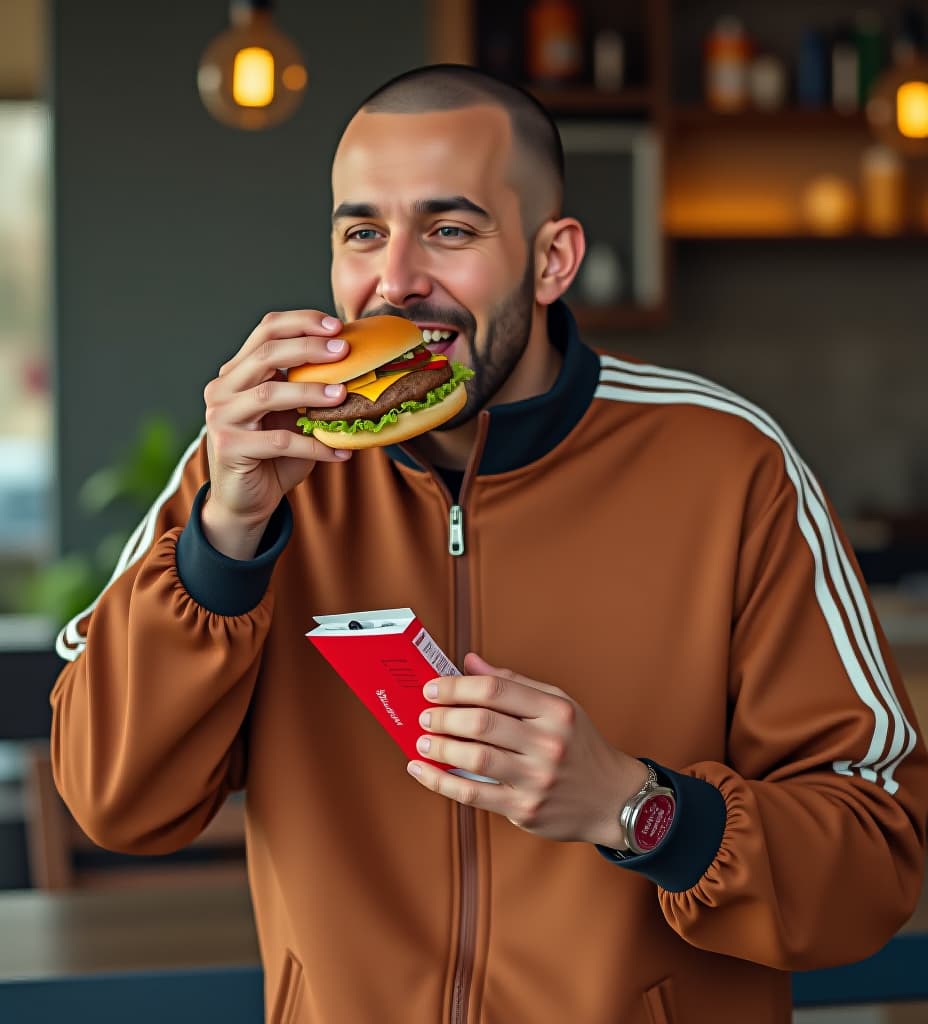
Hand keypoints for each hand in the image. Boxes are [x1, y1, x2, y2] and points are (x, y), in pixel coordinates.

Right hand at [201, 310, 351, 557]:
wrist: (245, 501)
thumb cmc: (273, 456)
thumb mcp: (292, 417)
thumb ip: (308, 391)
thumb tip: (356, 370)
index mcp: (237, 372)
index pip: (267, 331)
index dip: (302, 322)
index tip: (337, 325)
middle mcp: (222, 388)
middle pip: (266, 354)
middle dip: (309, 348)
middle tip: (344, 351)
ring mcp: (221, 417)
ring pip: (269, 393)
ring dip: (311, 393)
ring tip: (343, 395)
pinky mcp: (229, 446)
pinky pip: (279, 441)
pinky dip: (313, 446)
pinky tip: (339, 451)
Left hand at [406, 653, 647, 846]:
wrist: (612, 798)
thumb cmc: (579, 746)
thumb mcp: (558, 705)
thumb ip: (513, 683)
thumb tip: (469, 663)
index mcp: (556, 711)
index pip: (496, 690)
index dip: (457, 686)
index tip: (433, 687)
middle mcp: (549, 743)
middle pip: (482, 723)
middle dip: (443, 716)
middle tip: (424, 714)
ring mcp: (538, 779)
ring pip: (475, 758)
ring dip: (439, 747)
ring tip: (421, 741)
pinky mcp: (525, 808)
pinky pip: (473, 794)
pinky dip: (441, 781)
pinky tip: (423, 771)